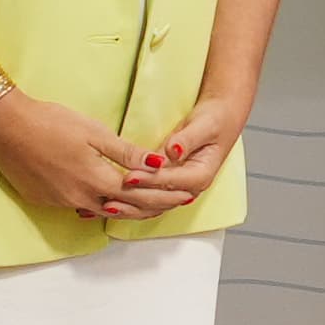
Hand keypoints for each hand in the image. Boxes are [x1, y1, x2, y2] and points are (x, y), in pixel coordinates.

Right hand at [0, 90, 167, 221]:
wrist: (2, 126)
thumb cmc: (49, 122)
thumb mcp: (94, 132)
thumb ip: (126, 153)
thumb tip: (160, 165)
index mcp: (96, 180)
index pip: (141, 195)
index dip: (165, 196)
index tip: (185, 195)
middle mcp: (80, 197)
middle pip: (126, 209)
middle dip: (154, 207)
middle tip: (176, 203)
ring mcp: (60, 201)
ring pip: (103, 211)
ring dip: (129, 209)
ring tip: (150, 205)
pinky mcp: (43, 199)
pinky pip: (80, 207)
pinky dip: (101, 205)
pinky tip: (109, 201)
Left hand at [109, 85, 255, 215]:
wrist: (220, 119)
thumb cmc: (215, 121)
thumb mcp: (204, 126)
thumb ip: (187, 139)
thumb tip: (173, 151)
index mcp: (201, 175)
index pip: (171, 182)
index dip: (149, 180)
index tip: (128, 176)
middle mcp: (189, 187)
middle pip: (159, 199)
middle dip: (134, 198)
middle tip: (109, 195)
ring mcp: (178, 188)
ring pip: (151, 203)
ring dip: (129, 205)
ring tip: (105, 205)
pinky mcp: (166, 183)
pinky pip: (147, 195)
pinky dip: (130, 199)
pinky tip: (110, 200)